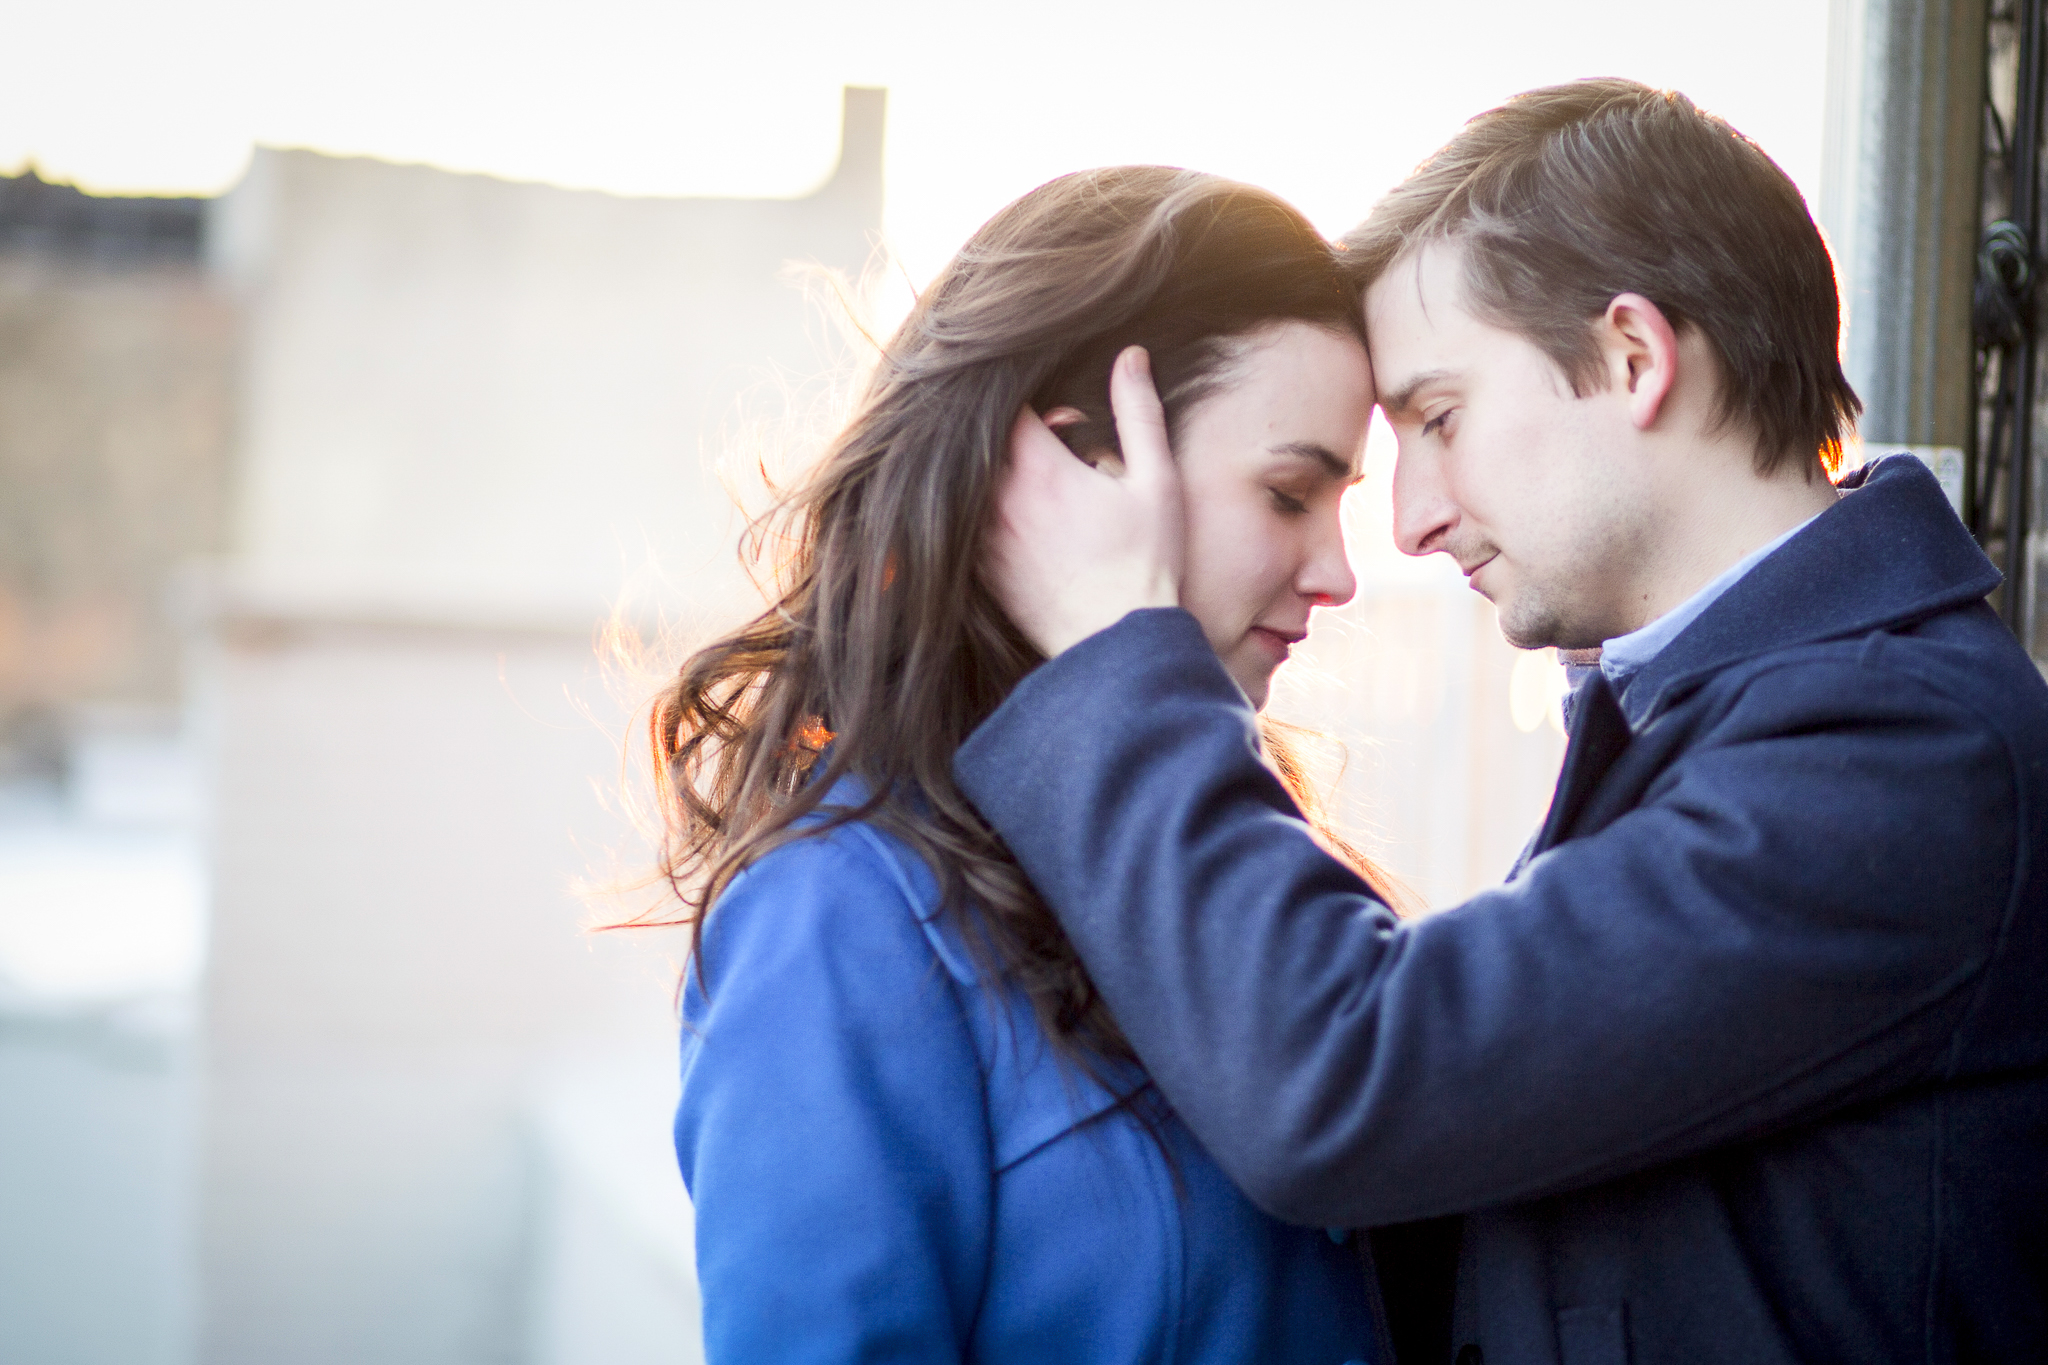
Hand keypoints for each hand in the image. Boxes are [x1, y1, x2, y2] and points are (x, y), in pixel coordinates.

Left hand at [986, 347, 1184, 656]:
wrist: (1117, 645)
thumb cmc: (1145, 563)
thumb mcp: (1156, 481)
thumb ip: (1139, 412)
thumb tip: (1130, 355)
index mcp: (1040, 469)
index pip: (1006, 407)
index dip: (1030, 403)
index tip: (1059, 420)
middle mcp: (999, 500)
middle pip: (980, 442)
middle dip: (1010, 438)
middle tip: (1048, 450)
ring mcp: (983, 539)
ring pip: (967, 485)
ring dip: (993, 476)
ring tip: (1037, 490)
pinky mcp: (979, 573)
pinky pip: (964, 529)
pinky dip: (984, 516)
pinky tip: (1023, 528)